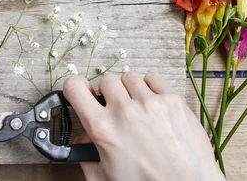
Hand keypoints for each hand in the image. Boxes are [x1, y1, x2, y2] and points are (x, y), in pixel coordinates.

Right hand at [63, 73, 224, 180]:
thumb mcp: (105, 178)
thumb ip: (86, 157)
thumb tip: (81, 142)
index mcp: (103, 129)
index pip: (75, 88)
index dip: (74, 86)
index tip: (80, 90)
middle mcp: (124, 111)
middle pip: (106, 80)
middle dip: (108, 93)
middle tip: (116, 107)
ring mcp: (150, 103)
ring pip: (129, 76)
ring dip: (130, 89)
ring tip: (138, 107)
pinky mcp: (172, 100)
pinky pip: (153, 78)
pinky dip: (151, 87)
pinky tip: (153, 103)